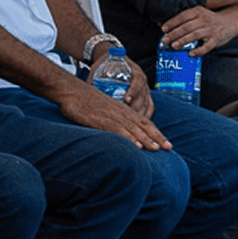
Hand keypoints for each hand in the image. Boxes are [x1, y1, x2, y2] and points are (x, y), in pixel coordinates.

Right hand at [55, 86, 170, 150]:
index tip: (166, 143)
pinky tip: (134, 145)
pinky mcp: (99, 118)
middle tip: (169, 148)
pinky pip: (116, 129)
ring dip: (145, 138)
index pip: (143, 121)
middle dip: (156, 137)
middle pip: (142, 124)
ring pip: (132, 127)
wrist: (68, 89)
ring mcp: (110, 114)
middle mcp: (120, 111)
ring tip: (156, 148)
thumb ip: (112, 119)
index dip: (156, 132)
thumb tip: (120, 134)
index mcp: (122, 109)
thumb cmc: (82, 100)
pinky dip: (127, 137)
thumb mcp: (102, 109)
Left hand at [160, 6, 237, 56]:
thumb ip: (183, 19)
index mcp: (198, 11)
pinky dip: (198, 51)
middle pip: (187, 27)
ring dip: (183, 41)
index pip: (183, 16)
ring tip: (174, 46)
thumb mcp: (198, 15)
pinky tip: (190, 54)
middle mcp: (205, 20)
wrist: (230, 22)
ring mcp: (211, 30)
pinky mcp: (216, 40)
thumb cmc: (208, 20)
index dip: (172, 22)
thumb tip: (161, 24)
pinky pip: (206, 46)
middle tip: (165, 39)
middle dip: (175, 33)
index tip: (163, 29)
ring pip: (195, 35)